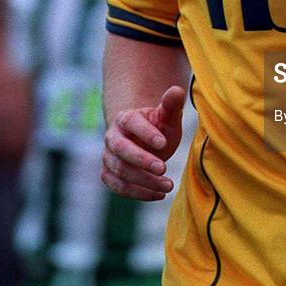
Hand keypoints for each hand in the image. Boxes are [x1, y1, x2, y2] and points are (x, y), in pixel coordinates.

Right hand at [100, 85, 185, 200]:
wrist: (145, 143)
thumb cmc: (159, 128)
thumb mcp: (168, 116)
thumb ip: (172, 104)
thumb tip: (177, 90)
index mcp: (126, 118)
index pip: (131, 123)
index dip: (145, 133)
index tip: (164, 142)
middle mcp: (112, 137)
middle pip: (121, 150)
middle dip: (142, 160)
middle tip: (164, 168)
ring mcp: (108, 157)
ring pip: (120, 171)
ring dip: (144, 181)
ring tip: (169, 185)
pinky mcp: (109, 175)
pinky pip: (119, 187)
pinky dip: (138, 193)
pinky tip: (159, 194)